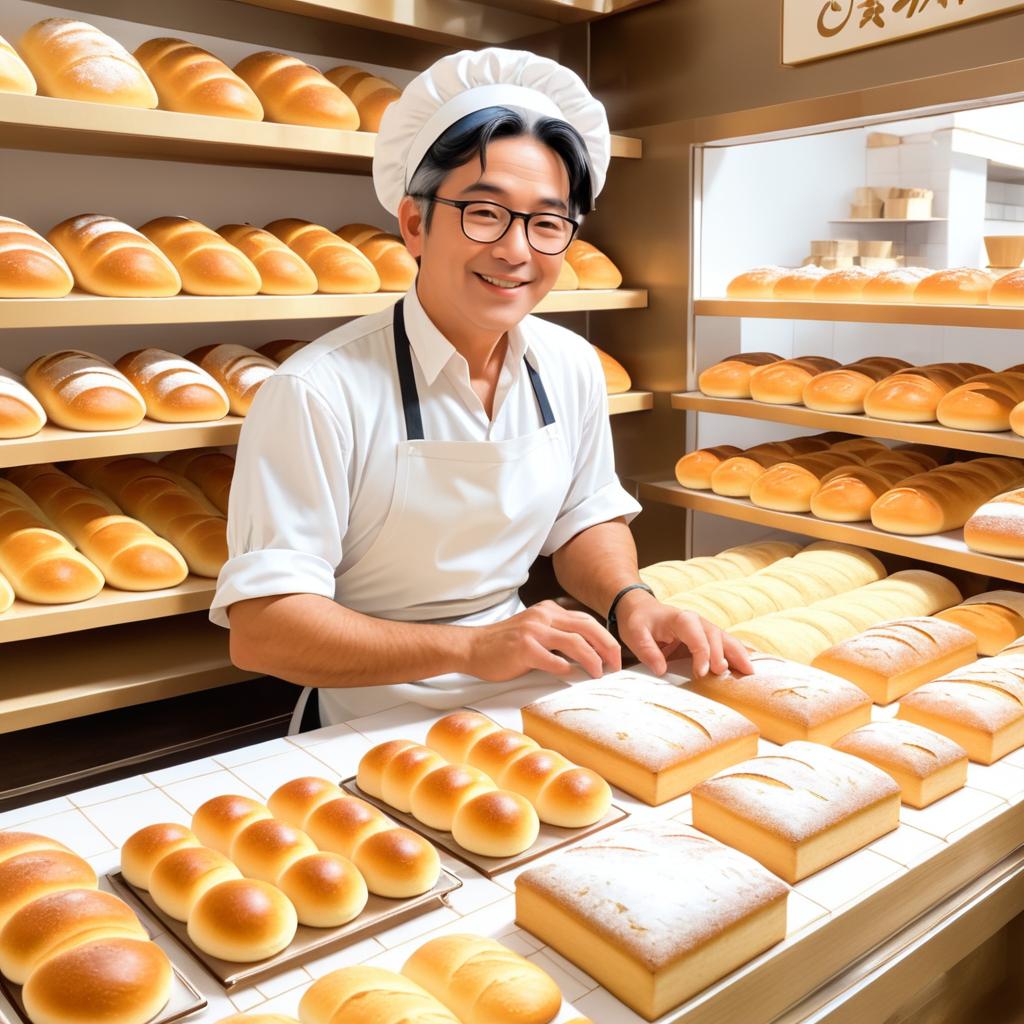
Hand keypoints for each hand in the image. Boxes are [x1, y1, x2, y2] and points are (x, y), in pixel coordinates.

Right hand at [463, 600, 621, 681]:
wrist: (472, 648)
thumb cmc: (504, 645)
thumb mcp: (535, 631)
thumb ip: (558, 636)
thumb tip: (588, 654)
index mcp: (549, 610)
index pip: (586, 620)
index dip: (605, 638)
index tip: (615, 655)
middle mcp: (543, 616)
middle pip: (587, 627)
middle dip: (607, 647)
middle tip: (616, 665)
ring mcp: (533, 630)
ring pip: (575, 642)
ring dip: (592, 660)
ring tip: (598, 673)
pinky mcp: (524, 648)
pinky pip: (553, 660)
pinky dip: (566, 669)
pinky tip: (571, 676)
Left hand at [615, 590, 752, 677]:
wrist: (640, 609)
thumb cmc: (638, 621)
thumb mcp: (634, 633)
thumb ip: (647, 650)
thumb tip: (661, 670)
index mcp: (680, 618)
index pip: (696, 636)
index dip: (702, 654)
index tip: (700, 674)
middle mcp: (697, 621)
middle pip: (715, 637)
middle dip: (722, 655)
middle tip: (724, 673)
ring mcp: (704, 629)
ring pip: (725, 639)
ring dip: (738, 654)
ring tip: (749, 672)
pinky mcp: (706, 638)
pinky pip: (725, 644)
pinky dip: (737, 654)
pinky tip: (747, 666)